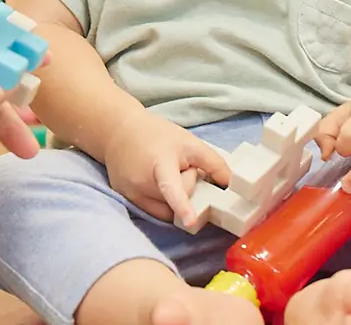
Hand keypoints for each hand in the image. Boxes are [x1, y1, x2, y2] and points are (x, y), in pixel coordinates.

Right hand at [102, 107, 232, 226]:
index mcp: (159, 164)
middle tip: (181, 168)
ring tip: (167, 175)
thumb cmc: (156, 134)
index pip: (171, 186)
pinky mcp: (126, 199)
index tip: (191, 221)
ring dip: (174, 200)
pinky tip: (156, 182)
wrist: (117, 130)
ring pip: (166, 212)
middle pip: (176, 202)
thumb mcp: (188, 141)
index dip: (182, 205)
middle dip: (187, 189)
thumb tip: (233, 186)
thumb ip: (213, 163)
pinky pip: (154, 211)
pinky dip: (162, 203)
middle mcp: (142, 183)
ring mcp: (131, 194)